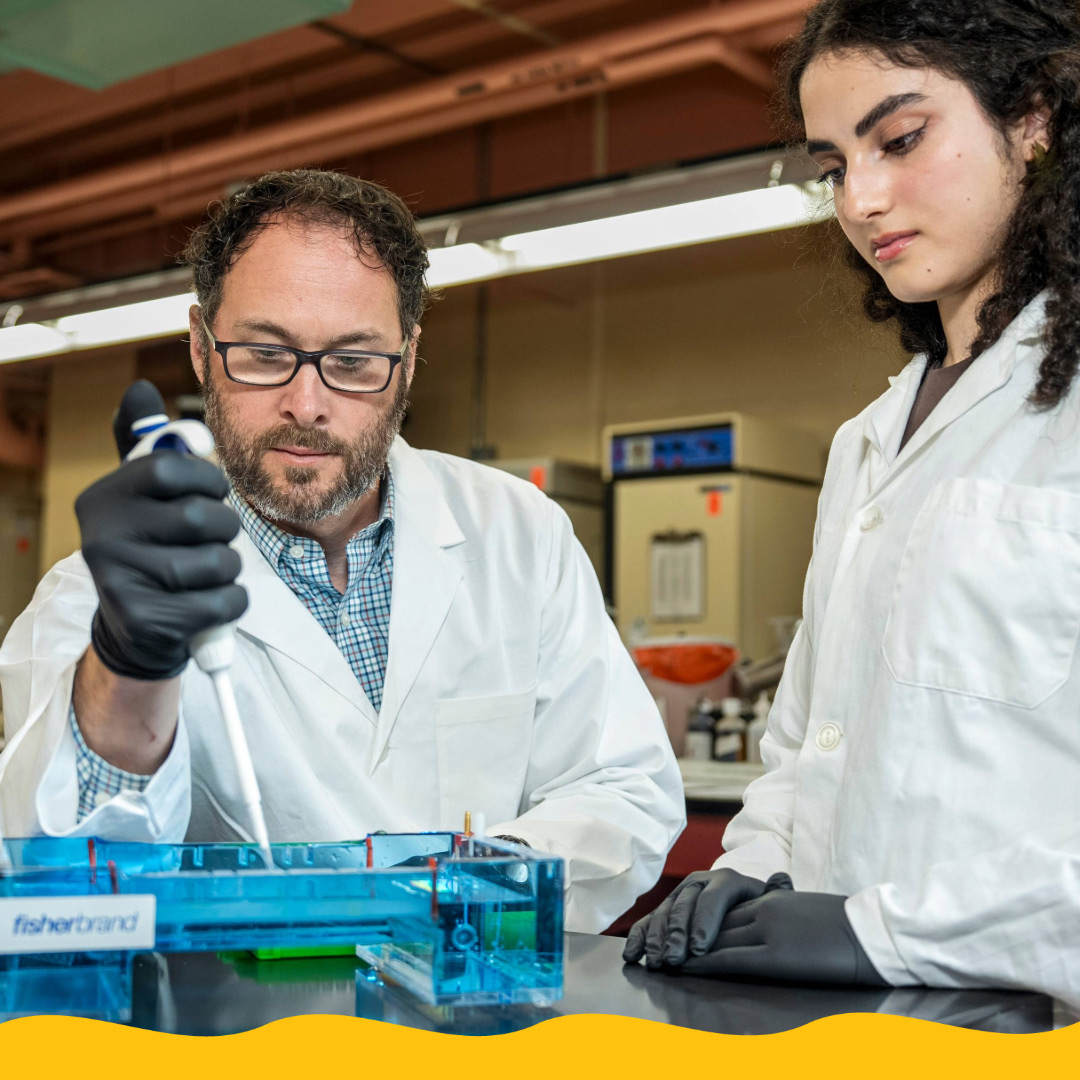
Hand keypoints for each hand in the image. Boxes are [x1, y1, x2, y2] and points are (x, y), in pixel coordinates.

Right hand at [76, 453, 247, 680]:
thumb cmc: (152, 549)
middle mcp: (101, 536)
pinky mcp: (146, 620)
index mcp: (102, 498)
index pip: (168, 467)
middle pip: (201, 517)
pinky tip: (209, 602)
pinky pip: (223, 601)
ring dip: (229, 568)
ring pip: (218, 561)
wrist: (135, 630)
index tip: (213, 492)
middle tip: (214, 538)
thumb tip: (139, 389)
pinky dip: (232, 601)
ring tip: (208, 573)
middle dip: (226, 527)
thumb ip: (149, 445)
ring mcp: (120, 581)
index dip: (208, 478)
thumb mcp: (143, 496)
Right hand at [622, 868, 772, 968]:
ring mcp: (680, 896)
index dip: (705, 922)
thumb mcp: (771, 902)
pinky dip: (639, 937)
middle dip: (676, 935)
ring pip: (664, 913)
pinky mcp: (664, 911)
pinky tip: (632, 953)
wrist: (744, 907)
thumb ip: (777, 895)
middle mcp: (700, 883)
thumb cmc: (761, 910)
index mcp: (727, 880)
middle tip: (674, 960)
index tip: (700, 949)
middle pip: (685, 906)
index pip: (713, 898)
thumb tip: (781, 880)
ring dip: (657, 939)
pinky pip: (648, 921)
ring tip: (656, 962)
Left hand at [680, 874, 888, 985]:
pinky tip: (686, 968)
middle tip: (659, 946)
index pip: (726, 910)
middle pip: (715, 923)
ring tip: (664, 960)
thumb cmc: (851, 927)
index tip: (679, 931)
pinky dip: (704, 962)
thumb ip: (786, 913)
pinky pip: (731, 958)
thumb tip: (776, 922)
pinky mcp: (776, 955)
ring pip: (716, 939)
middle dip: (685, 935)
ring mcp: (768, 931)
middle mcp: (765, 910)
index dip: (700, 923)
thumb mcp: (810, 912)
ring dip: (687, 950)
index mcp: (774, 899)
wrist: (874, 932)